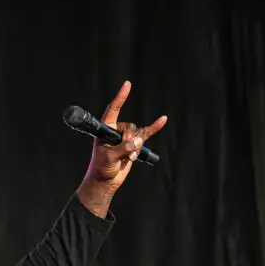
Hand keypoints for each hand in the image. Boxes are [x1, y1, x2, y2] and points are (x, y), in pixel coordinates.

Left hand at [77, 81, 167, 216]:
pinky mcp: (134, 144)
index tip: (127, 84)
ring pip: (138, 134)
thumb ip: (124, 149)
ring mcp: (125, 137)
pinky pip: (146, 133)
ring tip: (129, 158)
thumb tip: (137, 142)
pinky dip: (154, 127)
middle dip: (130, 140)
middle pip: (130, 127)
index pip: (113, 109)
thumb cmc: (102, 168)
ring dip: (136, 147)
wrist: (106, 181)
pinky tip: (163, 120)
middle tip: (124, 153)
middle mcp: (115, 130)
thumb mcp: (110, 158)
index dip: (120, 97)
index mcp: (105, 129)